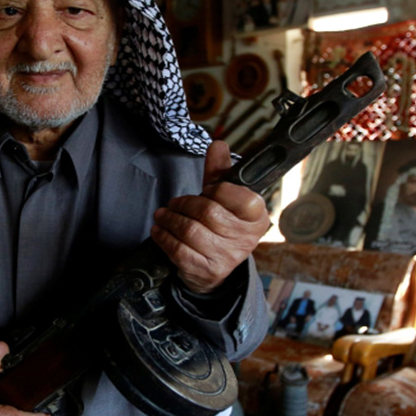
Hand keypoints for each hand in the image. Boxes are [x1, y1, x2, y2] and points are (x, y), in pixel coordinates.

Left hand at [151, 140, 269, 293]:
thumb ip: (220, 172)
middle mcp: (245, 238)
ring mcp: (227, 257)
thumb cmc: (220, 225)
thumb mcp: (223, 199)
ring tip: (162, 214)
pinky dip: (164, 237)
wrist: (215, 266)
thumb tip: (218, 144)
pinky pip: (179, 250)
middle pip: (208, 212)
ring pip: (190, 231)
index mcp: (256, 216)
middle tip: (173, 203)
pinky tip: (160, 230)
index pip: (239, 196)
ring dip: (170, 219)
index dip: (218, 190)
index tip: (208, 190)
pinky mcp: (206, 270)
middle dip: (184, 204)